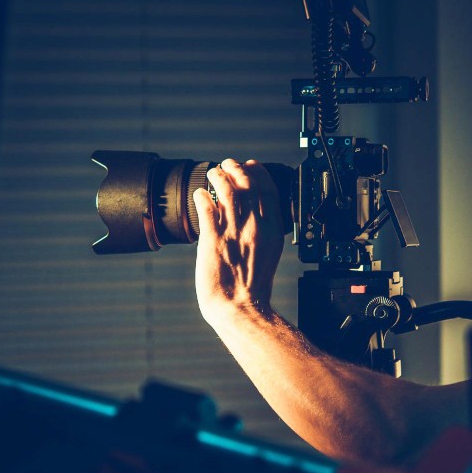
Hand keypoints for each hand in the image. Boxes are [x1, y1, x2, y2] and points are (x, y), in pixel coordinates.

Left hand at [193, 159, 283, 321]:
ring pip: (227, 189)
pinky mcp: (212, 238)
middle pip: (248, 183)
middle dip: (236, 168)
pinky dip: (202, 196)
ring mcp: (233, 231)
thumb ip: (264, 232)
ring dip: (218, 176)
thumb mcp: (269, 253)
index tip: (251, 165)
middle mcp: (255, 226)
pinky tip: (199, 195)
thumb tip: (256, 216)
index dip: (259, 172)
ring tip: (212, 174)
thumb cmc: (253, 287)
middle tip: (227, 164)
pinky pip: (206, 207)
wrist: (240, 307)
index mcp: (272, 230)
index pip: (268, 189)